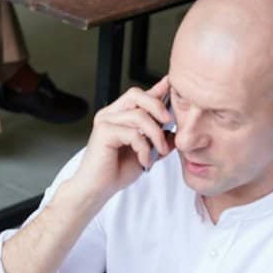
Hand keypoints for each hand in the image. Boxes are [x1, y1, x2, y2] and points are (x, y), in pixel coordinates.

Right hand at [71, 78, 172, 202]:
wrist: (98, 189)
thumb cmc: (117, 171)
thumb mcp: (146, 152)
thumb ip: (158, 138)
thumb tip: (175, 131)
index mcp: (120, 115)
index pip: (140, 95)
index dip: (157, 87)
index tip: (172, 83)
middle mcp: (111, 114)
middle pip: (137, 95)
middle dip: (158, 106)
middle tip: (169, 122)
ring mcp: (105, 121)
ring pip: (138, 115)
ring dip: (155, 135)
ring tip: (160, 152)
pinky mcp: (103, 132)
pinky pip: (132, 133)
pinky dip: (144, 149)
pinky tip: (144, 161)